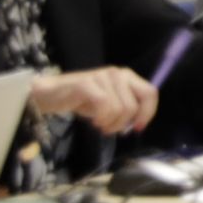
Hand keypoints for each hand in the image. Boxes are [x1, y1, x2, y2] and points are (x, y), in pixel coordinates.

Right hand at [28, 66, 158, 134]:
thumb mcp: (110, 104)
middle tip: (111, 129)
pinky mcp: (87, 82)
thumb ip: (126, 108)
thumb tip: (138, 123)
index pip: (150, 93)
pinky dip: (101, 118)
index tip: (137, 127)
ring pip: (120, 108)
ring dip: (111, 123)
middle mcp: (117, 73)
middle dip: (124, 122)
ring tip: (99, 124)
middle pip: (135, 104)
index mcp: (127, 77)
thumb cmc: (83, 100)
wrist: (51, 94)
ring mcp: (102, 76)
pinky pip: (104, 105)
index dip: (147, 113)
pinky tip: (94, 121)